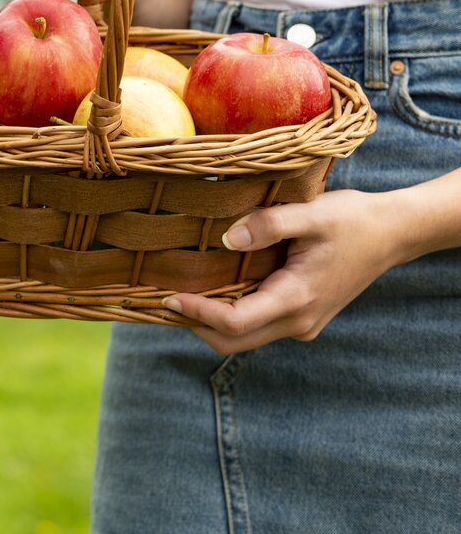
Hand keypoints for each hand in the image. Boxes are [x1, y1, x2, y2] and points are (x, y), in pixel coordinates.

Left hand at [162, 189, 402, 353]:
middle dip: (196, 326)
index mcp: (297, 298)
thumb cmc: (352, 220)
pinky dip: (231, 314)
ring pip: (245, 336)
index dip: (198, 314)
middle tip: (161, 302)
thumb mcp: (311, 213)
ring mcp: (302, 322)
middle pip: (234, 341)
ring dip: (211, 322)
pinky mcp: (302, 315)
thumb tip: (227, 238)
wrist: (392, 233)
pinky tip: (212, 288)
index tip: (167, 298)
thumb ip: (268, 225)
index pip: (236, 322)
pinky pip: (258, 323)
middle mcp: (299, 320)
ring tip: (179, 294)